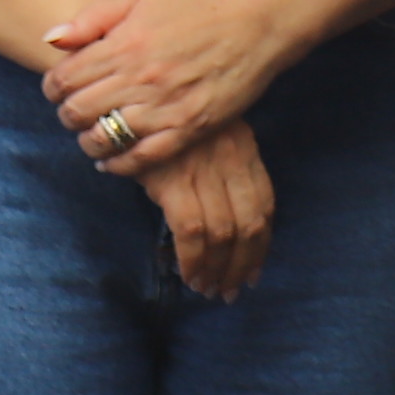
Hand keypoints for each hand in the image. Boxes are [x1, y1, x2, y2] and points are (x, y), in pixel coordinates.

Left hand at [45, 0, 292, 172]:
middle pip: (78, 111)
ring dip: (89, 140)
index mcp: (125, 44)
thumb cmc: (197, 6)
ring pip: (104, 139)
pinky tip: (112, 160)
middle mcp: (141, 78)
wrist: (255, 21)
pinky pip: (142, 158)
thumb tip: (51, 40)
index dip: (52, 87)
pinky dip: (120, 164)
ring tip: (93, 134)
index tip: (58, 89)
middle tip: (75, 111)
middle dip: (67, 113)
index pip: (64, 78)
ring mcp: (165, 106)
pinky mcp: (190, 127)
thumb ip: (92, 18)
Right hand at [140, 120, 273, 300]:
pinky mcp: (173, 181)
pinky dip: (194, 260)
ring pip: (224, 233)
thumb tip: (229, 224)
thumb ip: (224, 170)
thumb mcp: (208, 136)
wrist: (128, 103)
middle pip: (250, 224)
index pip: (265, 204)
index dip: (263, 244)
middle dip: (244, 265)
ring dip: (218, 269)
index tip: (255, 271)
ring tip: (209, 289)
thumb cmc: (167, 124)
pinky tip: (189, 275)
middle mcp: (231, 159)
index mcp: (244, 148)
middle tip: (231, 291)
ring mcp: (204, 169)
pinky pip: (192, 231)